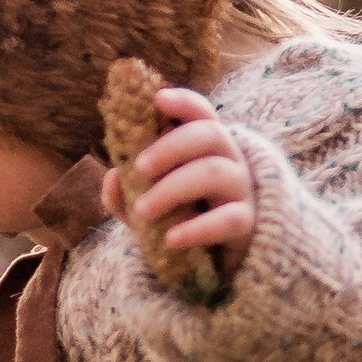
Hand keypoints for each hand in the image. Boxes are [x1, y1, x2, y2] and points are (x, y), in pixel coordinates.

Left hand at [102, 85, 255, 266]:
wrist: (207, 262)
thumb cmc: (177, 219)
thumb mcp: (144, 203)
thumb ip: (124, 190)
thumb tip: (113, 175)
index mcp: (205, 146)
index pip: (202, 113)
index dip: (184, 102)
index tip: (158, 99)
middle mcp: (229, 159)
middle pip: (210, 134)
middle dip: (170, 146)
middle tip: (139, 168)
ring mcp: (241, 189)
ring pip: (215, 172)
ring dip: (173, 188)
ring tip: (142, 211)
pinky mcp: (248, 224)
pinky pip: (228, 220)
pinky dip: (197, 229)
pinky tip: (172, 239)